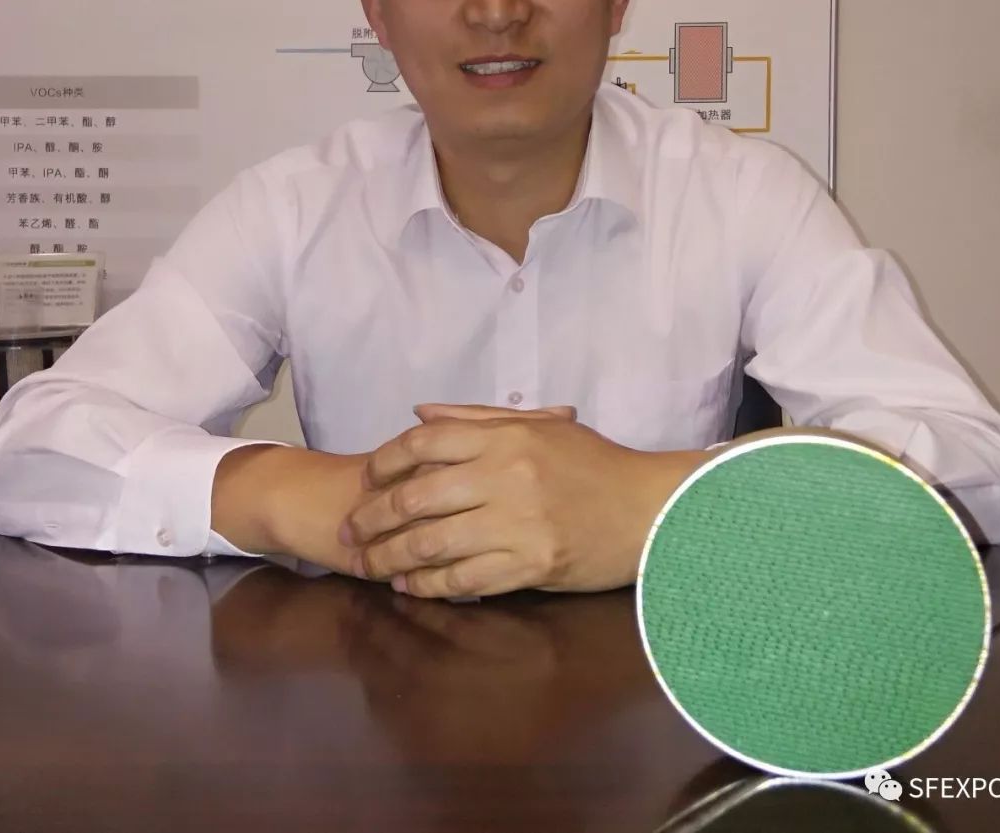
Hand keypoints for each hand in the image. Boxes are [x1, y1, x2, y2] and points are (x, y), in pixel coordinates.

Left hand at [341, 403, 707, 597]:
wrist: (650, 509)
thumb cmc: (594, 464)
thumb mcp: (541, 426)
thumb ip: (476, 417)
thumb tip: (419, 414)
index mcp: (505, 437)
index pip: (423, 444)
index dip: (385, 462)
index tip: (367, 479)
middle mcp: (505, 477)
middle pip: (416, 497)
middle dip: (372, 517)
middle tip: (350, 532)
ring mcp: (516, 523)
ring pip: (432, 544)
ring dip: (390, 557)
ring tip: (369, 564)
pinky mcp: (530, 565)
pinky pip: (463, 579)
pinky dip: (428, 585)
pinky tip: (409, 586)